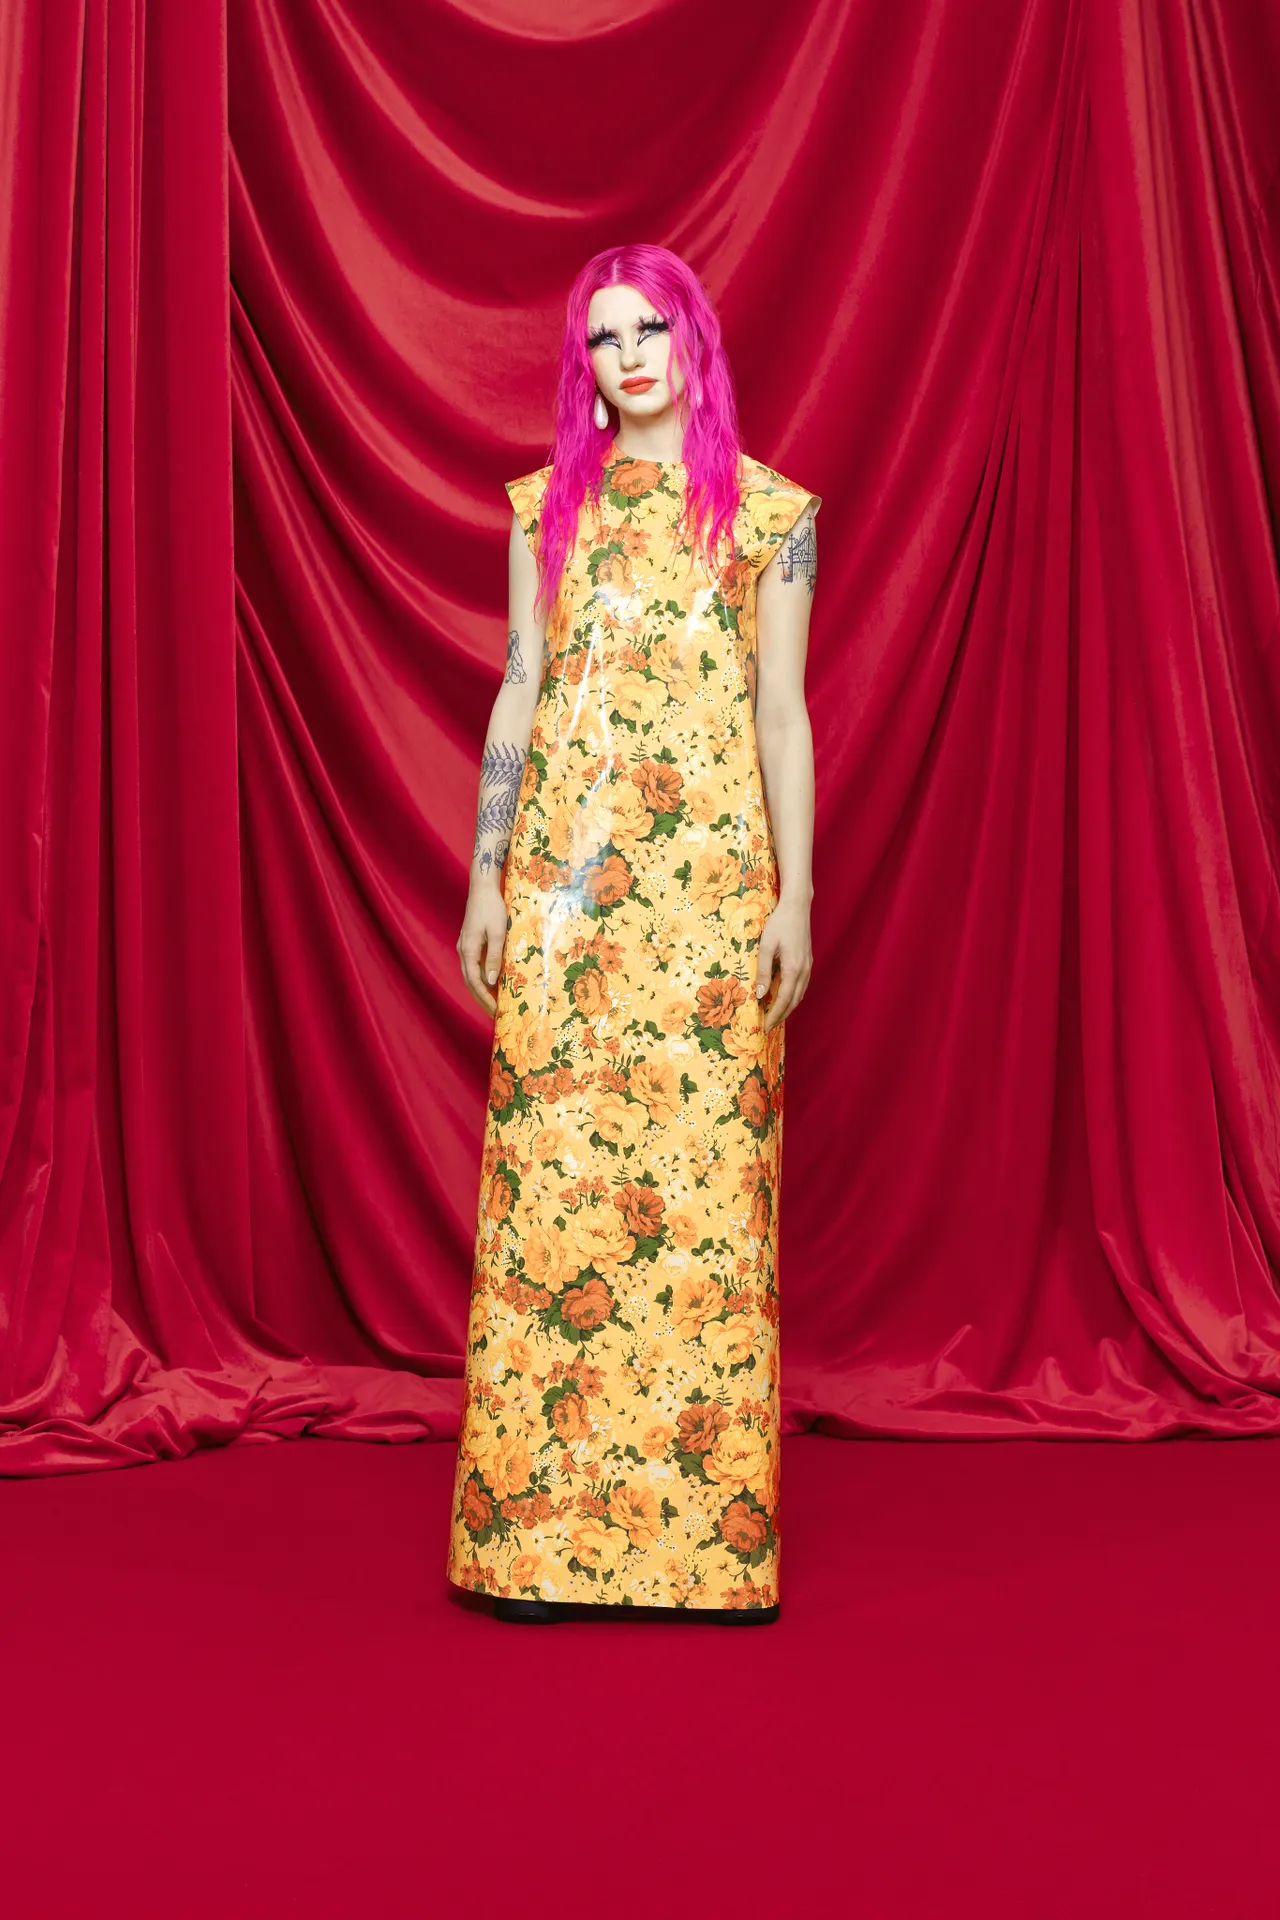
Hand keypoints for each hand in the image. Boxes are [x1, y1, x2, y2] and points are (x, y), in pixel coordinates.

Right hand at [457, 882, 508, 1016]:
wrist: (482, 888)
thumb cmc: (492, 907)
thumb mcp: (498, 932)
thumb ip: (495, 956)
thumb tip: (491, 981)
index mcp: (468, 949)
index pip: (475, 981)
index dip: (484, 998)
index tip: (495, 1011)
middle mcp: (463, 950)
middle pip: (469, 982)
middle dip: (481, 999)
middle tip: (494, 1014)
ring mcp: (464, 946)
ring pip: (469, 975)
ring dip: (479, 991)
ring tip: (492, 1003)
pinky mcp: (469, 942)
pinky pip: (472, 966)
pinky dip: (480, 978)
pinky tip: (490, 983)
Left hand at [754, 898, 811, 1031]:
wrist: (797, 907)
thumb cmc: (779, 924)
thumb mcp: (765, 947)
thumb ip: (763, 972)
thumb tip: (760, 995)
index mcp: (793, 968)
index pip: (784, 999)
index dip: (774, 1015)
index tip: (765, 1027)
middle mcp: (804, 971)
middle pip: (794, 1001)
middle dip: (781, 1016)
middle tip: (768, 1027)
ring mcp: (808, 967)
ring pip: (799, 995)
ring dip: (787, 1008)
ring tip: (774, 1016)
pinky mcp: (807, 962)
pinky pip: (801, 986)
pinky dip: (793, 997)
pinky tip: (784, 998)